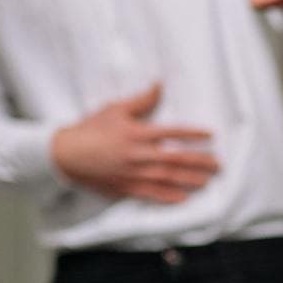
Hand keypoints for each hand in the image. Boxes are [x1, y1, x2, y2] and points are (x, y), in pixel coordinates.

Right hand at [50, 82, 218, 202]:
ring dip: (190, 180)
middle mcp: (138, 155)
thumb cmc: (90, 130)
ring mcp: (132, 173)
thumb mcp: (114, 109)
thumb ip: (141, 100)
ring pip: (167, 178)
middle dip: (200, 162)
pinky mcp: (124, 188)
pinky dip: (168, 196)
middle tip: (219, 165)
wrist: (63, 155)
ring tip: (207, 181)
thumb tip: (160, 85)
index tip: (211, 136)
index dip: (193, 134)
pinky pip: (150, 194)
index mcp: (137, 133)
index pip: (172, 132)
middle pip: (176, 159)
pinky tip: (184, 198)